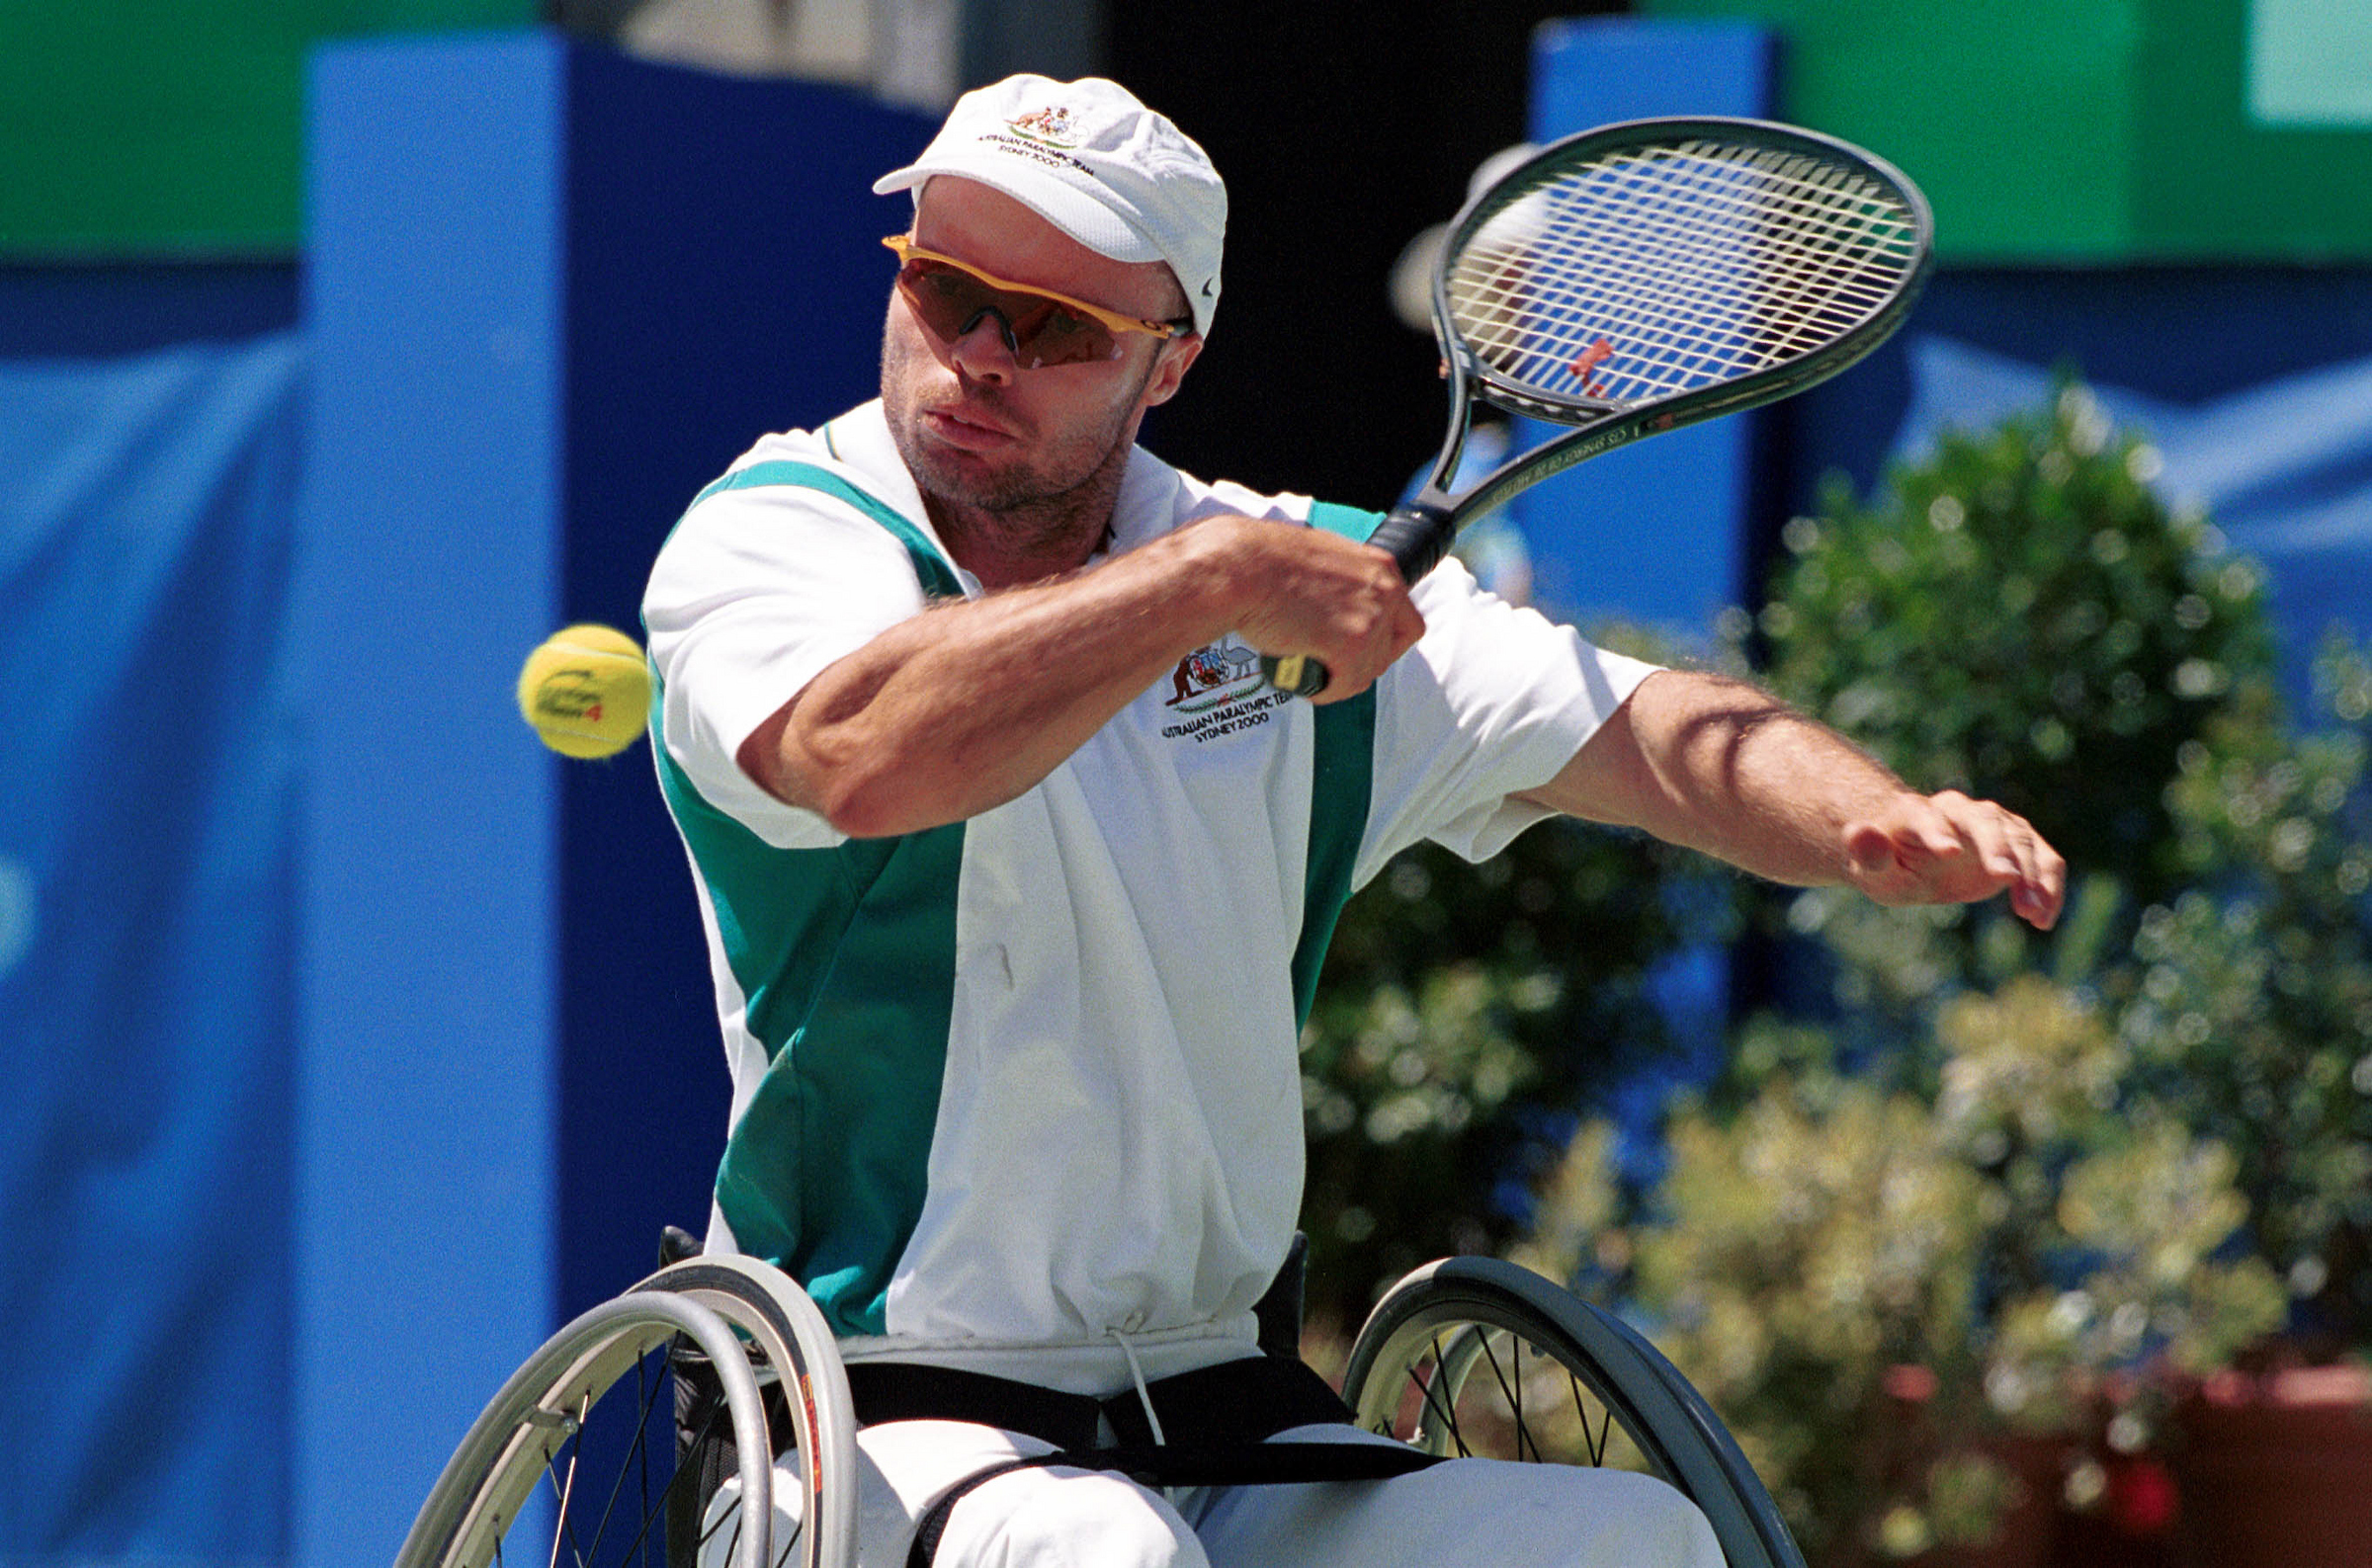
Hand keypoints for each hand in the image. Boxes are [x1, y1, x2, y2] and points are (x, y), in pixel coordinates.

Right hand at [1198, 516, 1424, 703]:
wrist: (1242, 567)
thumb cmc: (1266, 560)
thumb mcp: (1323, 558)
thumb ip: (1345, 583)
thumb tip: (1342, 606)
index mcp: (1381, 567)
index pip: (1407, 621)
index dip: (1383, 642)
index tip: (1362, 648)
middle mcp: (1384, 592)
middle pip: (1387, 652)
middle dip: (1358, 662)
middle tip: (1328, 663)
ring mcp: (1370, 619)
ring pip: (1365, 672)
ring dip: (1337, 677)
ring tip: (1308, 667)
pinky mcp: (1349, 646)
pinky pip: (1343, 685)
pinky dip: (1322, 689)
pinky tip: (1302, 678)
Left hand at [1843, 789, 2066, 929]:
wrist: (1911, 860)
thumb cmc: (1888, 865)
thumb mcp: (1873, 869)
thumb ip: (1868, 853)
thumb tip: (1857, 833)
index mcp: (1917, 812)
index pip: (1927, 816)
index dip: (1937, 832)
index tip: (1948, 854)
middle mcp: (1960, 811)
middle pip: (1986, 821)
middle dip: (1996, 846)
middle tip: (2007, 878)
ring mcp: (1993, 825)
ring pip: (2022, 839)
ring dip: (2031, 874)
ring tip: (2030, 914)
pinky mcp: (2017, 845)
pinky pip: (2044, 859)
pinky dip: (2049, 886)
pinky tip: (2042, 920)